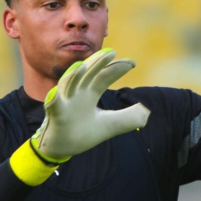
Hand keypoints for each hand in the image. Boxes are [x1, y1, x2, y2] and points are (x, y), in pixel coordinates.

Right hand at [34, 48, 150, 161]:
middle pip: (87, 74)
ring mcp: (65, 102)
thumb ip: (128, 118)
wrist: (63, 148)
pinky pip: (53, 105)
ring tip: (82, 66)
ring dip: (74, 75)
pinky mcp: (55, 114)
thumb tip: (147, 111)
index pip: (104, 76)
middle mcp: (77, 93)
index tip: (133, 63)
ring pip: (68, 84)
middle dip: (98, 62)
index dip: (117, 68)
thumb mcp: (110, 125)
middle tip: (111, 52)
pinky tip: (54, 95)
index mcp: (90, 93)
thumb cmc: (83, 132)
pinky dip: (53, 99)